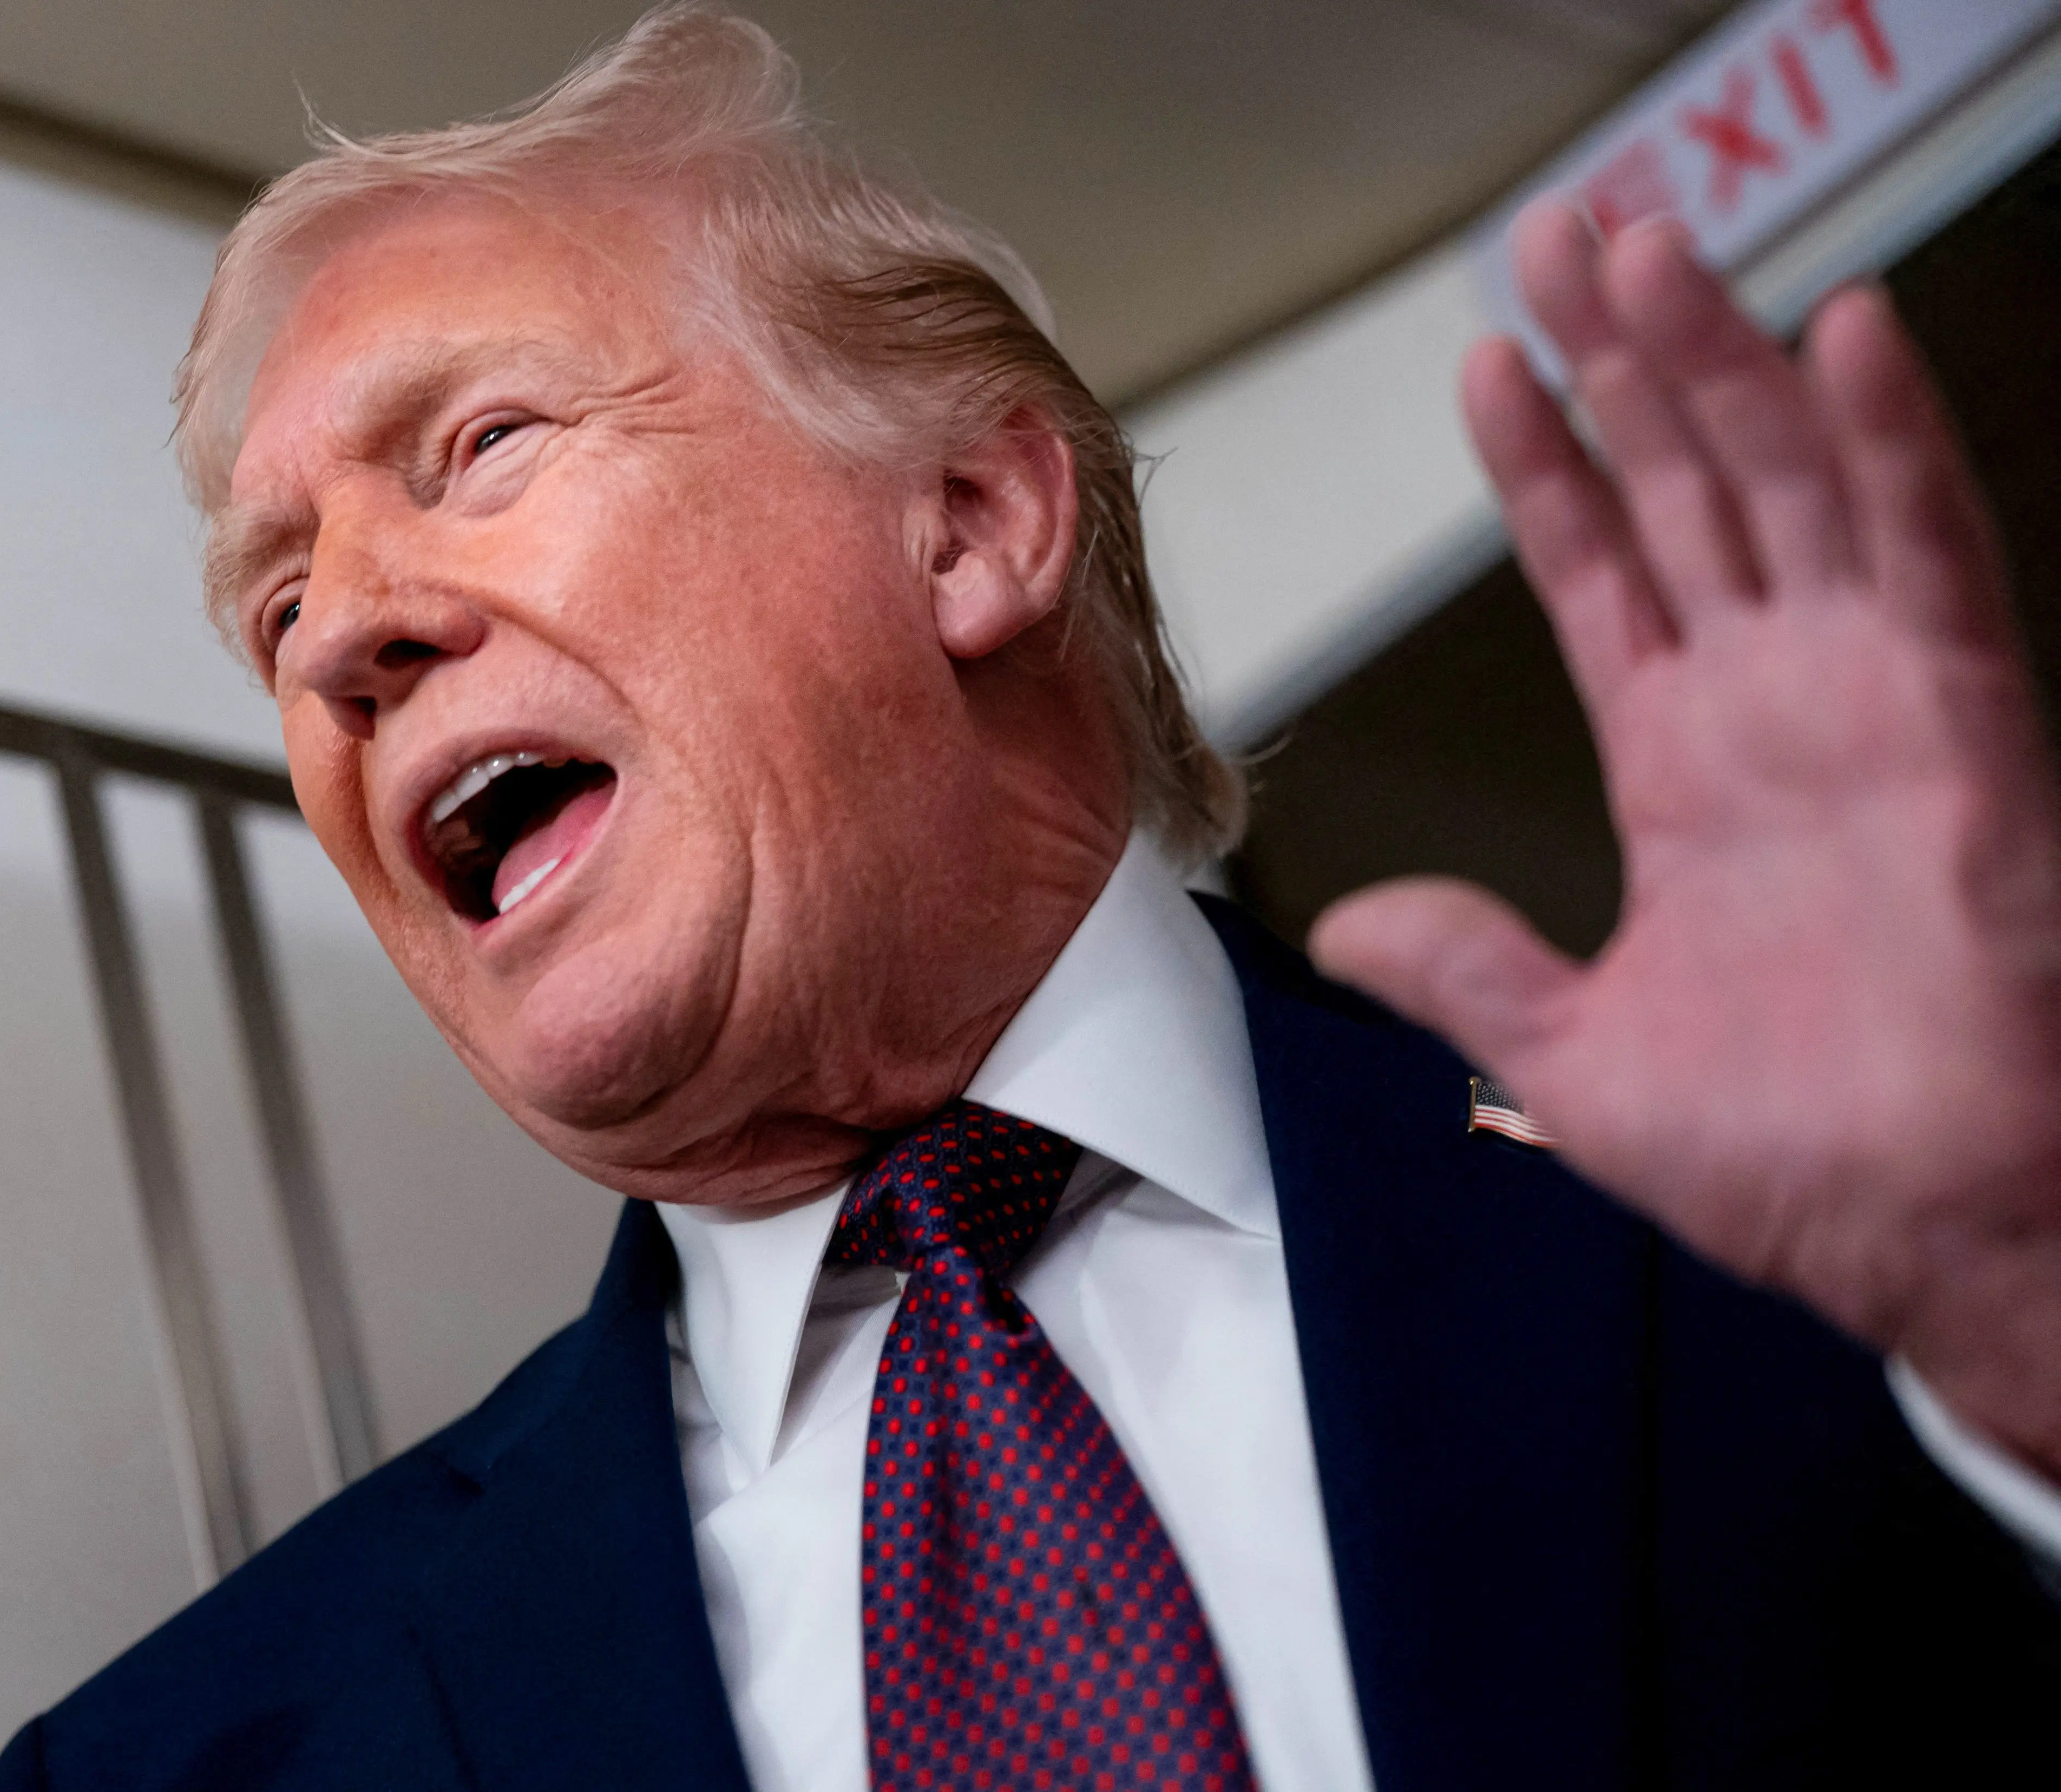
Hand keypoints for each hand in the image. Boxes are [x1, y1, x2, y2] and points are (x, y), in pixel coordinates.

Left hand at [1310, 199, 2060, 1477]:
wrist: (1931, 1234)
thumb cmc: (1801, 1164)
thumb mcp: (1575, 1064)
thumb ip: (1468, 974)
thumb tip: (1359, 928)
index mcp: (1687, 772)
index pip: (1601, 572)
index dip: (1546, 467)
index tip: (1488, 366)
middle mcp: (1777, 710)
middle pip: (1687, 489)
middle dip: (1623, 362)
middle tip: (1566, 239)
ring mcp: (1870, 703)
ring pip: (1786, 484)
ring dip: (1718, 360)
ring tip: (1646, 248)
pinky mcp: (1961, 725)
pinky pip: (1926, 555)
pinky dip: (1888, 444)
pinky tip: (1840, 338)